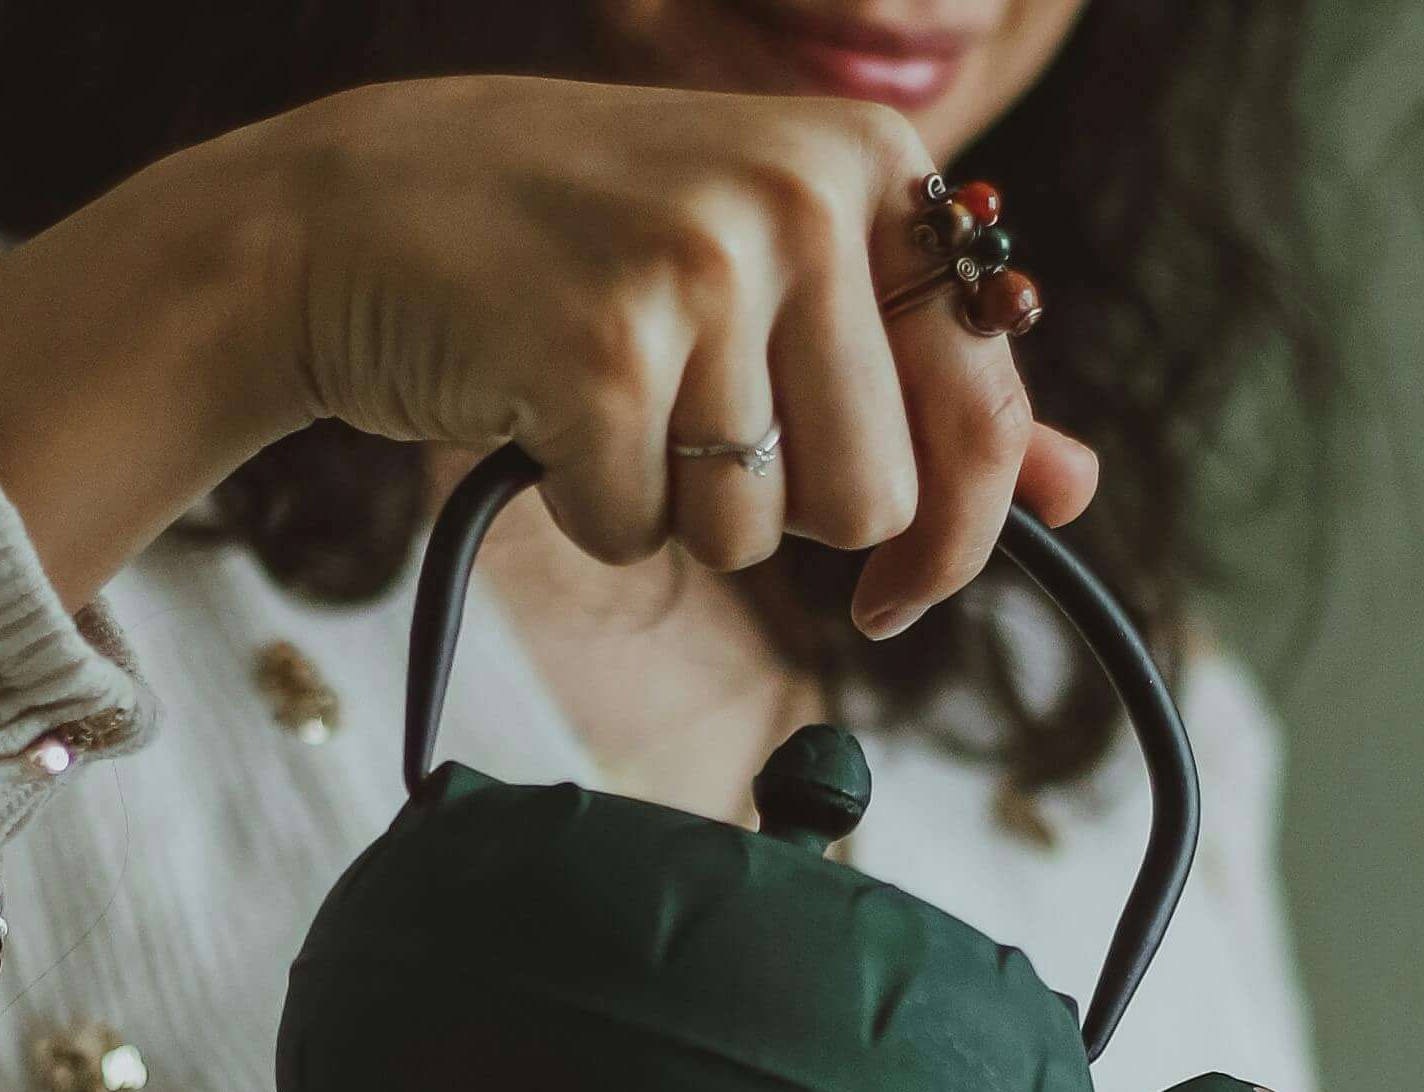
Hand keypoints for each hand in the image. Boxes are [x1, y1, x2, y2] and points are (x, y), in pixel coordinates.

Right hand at [0, 78, 1096, 623]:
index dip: (957, 536)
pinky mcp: (596, 350)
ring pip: (750, 531)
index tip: (901, 591)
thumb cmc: (572, 250)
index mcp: (867, 168)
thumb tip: (1080, 490)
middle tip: (681, 430)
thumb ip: (928, 379)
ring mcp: (697, 266)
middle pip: (866, 500)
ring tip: (599, 396)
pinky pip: (638, 531)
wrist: (343, 216)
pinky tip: (535, 412)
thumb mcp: (770, 270)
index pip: (982, 412)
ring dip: (669, 506)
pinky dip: (584, 510)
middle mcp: (798, 197)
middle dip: (776, 509)